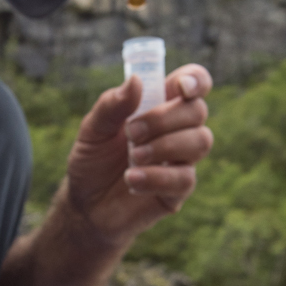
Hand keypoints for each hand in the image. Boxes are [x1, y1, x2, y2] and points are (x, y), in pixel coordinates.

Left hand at [63, 63, 213, 247]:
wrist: (85, 205)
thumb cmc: (92, 161)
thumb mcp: (93, 129)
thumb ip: (111, 104)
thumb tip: (135, 81)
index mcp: (159, 105)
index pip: (193, 83)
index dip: (196, 80)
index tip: (181, 88)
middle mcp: (177, 130)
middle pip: (197, 111)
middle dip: (164, 119)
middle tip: (131, 133)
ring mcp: (181, 160)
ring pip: (201, 142)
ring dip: (164, 146)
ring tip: (132, 158)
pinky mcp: (178, 190)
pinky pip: (185, 178)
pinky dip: (155, 177)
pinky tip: (131, 179)